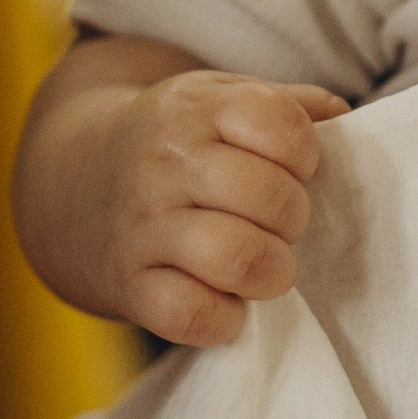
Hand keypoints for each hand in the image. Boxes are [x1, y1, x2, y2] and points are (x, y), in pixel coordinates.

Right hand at [14, 35, 347, 345]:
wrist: (76, 180)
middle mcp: (166, 162)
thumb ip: (286, 104)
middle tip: (280, 223)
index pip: (284, 129)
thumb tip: (341, 115)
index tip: (293, 169)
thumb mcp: (222, 98)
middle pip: (270, 198)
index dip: (306, 157)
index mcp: (198, 107)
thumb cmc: (177, 140)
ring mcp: (144, 226)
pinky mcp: (130, 286)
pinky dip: (226, 319)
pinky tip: (228, 301)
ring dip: (272, 270)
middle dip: (294, 218)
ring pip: (237, 257)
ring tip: (266, 264)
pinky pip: (193, 316)